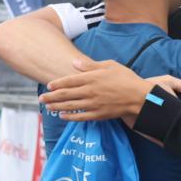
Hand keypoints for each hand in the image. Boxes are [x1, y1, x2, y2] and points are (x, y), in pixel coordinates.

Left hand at [40, 59, 180, 121]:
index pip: (69, 81)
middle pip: (65, 95)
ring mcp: (93, 104)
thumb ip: (91, 65)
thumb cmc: (126, 78)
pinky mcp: (98, 114)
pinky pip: (80, 117)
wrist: (139, 97)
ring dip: (57, 107)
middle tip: (41, 98)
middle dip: (51, 96)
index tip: (48, 85)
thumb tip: (74, 63)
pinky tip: (62, 116)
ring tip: (47, 107)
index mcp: (92, 78)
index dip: (57, 84)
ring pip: (70, 106)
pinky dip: (70, 117)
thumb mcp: (110, 65)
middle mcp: (89, 91)